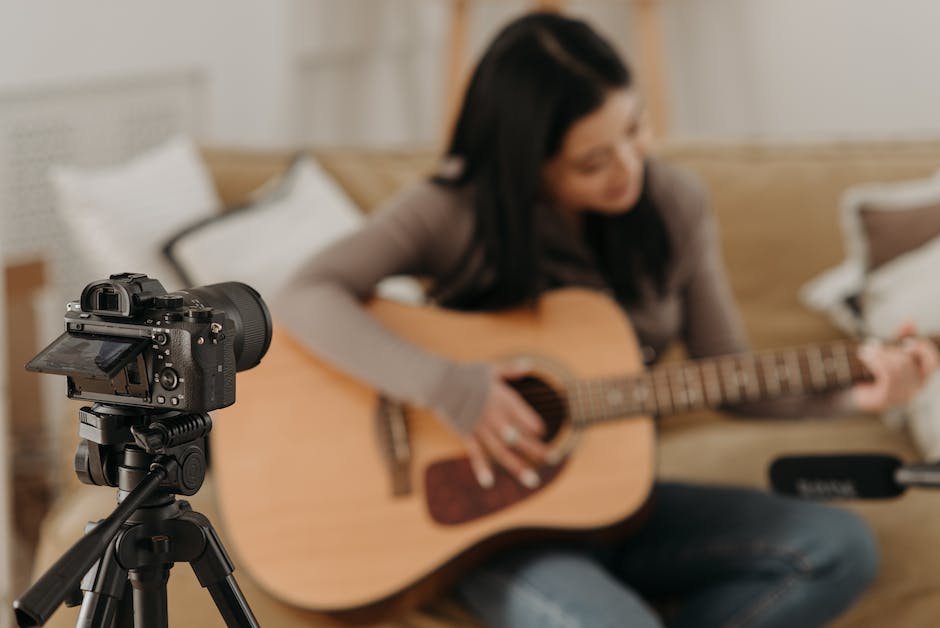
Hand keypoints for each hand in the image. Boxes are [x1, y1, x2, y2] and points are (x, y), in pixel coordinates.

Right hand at [463, 361, 550, 489]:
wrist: (438, 381)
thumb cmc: (465, 374)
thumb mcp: (490, 369)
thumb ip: (510, 369)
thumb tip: (528, 365)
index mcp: (504, 400)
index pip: (527, 419)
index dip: (535, 427)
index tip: (539, 433)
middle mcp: (496, 417)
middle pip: (521, 438)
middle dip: (538, 449)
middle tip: (556, 458)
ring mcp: (481, 428)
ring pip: (502, 451)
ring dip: (519, 467)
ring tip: (534, 481)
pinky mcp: (465, 434)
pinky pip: (475, 454)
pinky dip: (481, 468)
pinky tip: (488, 483)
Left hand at [852, 322, 939, 411]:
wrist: (852, 393)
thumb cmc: (873, 371)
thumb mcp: (888, 351)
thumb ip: (901, 337)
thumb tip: (910, 321)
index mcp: (920, 375)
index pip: (933, 361)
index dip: (922, 348)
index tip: (904, 342)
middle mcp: (915, 387)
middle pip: (908, 361)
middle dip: (888, 350)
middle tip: (871, 344)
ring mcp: (902, 396)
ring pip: (897, 368)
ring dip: (878, 355)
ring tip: (864, 349)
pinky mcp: (887, 400)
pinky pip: (887, 377)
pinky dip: (875, 361)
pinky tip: (864, 356)